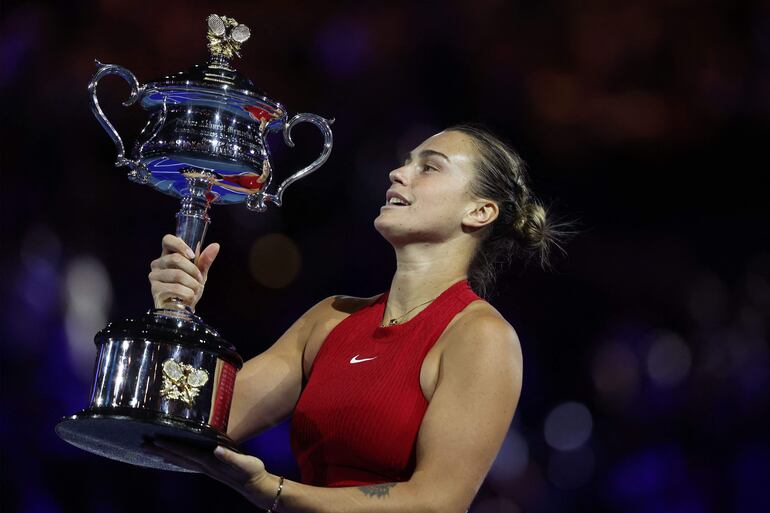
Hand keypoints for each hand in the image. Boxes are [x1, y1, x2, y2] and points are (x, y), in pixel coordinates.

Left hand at [145, 440, 272, 505]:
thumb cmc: (252, 472)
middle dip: (160, 451)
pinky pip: (187, 463)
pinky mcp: (209, 469)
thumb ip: (230, 456)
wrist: (255, 486)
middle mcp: (204, 466)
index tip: (155, 439)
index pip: (186, 452)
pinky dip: (176, 459)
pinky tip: (171, 457)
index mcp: (210, 462)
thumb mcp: (244, 462)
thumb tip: (216, 449)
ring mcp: (206, 469)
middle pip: (178, 457)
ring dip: (165, 455)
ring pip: (180, 461)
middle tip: (142, 445)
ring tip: (150, 451)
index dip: (171, 446)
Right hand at [149, 234, 219, 309]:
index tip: (192, 256)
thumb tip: (216, 245)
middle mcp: (157, 264)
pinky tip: (188, 297)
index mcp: (167, 256)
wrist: (185, 310)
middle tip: (199, 280)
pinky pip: (176, 288)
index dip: (180, 245)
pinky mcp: (155, 290)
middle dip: (193, 271)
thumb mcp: (200, 274)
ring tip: (195, 290)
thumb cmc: (189, 289)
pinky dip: (188, 294)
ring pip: (178, 275)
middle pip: (175, 258)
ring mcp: (154, 277)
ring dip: (193, 284)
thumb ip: (205, 260)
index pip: (167, 240)